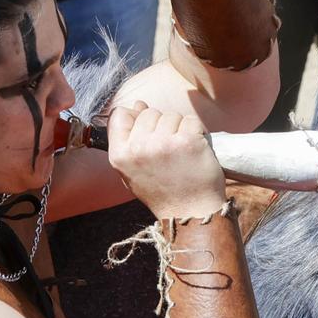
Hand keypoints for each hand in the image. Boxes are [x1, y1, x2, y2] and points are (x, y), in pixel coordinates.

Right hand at [104, 101, 226, 218]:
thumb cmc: (163, 191)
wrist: (190, 213)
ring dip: (180, 128)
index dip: (135, 116)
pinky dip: (198, 132)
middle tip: (170, 149)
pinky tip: (196, 150)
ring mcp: (163, 143)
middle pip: (149, 113)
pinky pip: (191, 121)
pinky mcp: (187, 141)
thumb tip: (138, 104)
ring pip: (171, 115)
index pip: (119, 115)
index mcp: (120, 156)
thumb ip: (129, 138)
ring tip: (183, 152)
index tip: (148, 129)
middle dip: (162, 125)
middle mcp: (139, 148)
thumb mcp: (133, 170)